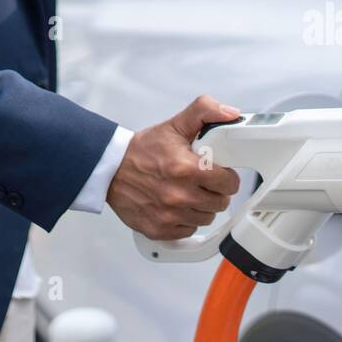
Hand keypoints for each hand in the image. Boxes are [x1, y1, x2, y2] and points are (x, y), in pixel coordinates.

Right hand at [106, 95, 241, 239]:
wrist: (110, 169)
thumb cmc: (143, 150)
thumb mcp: (175, 125)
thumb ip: (205, 111)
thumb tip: (231, 113)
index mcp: (187, 169)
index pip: (229, 183)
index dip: (227, 177)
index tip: (219, 173)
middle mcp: (179, 195)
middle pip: (220, 203)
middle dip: (216, 191)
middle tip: (203, 182)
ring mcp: (168, 215)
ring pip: (206, 218)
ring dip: (202, 207)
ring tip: (189, 192)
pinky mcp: (159, 229)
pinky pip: (188, 230)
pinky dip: (186, 220)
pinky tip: (177, 206)